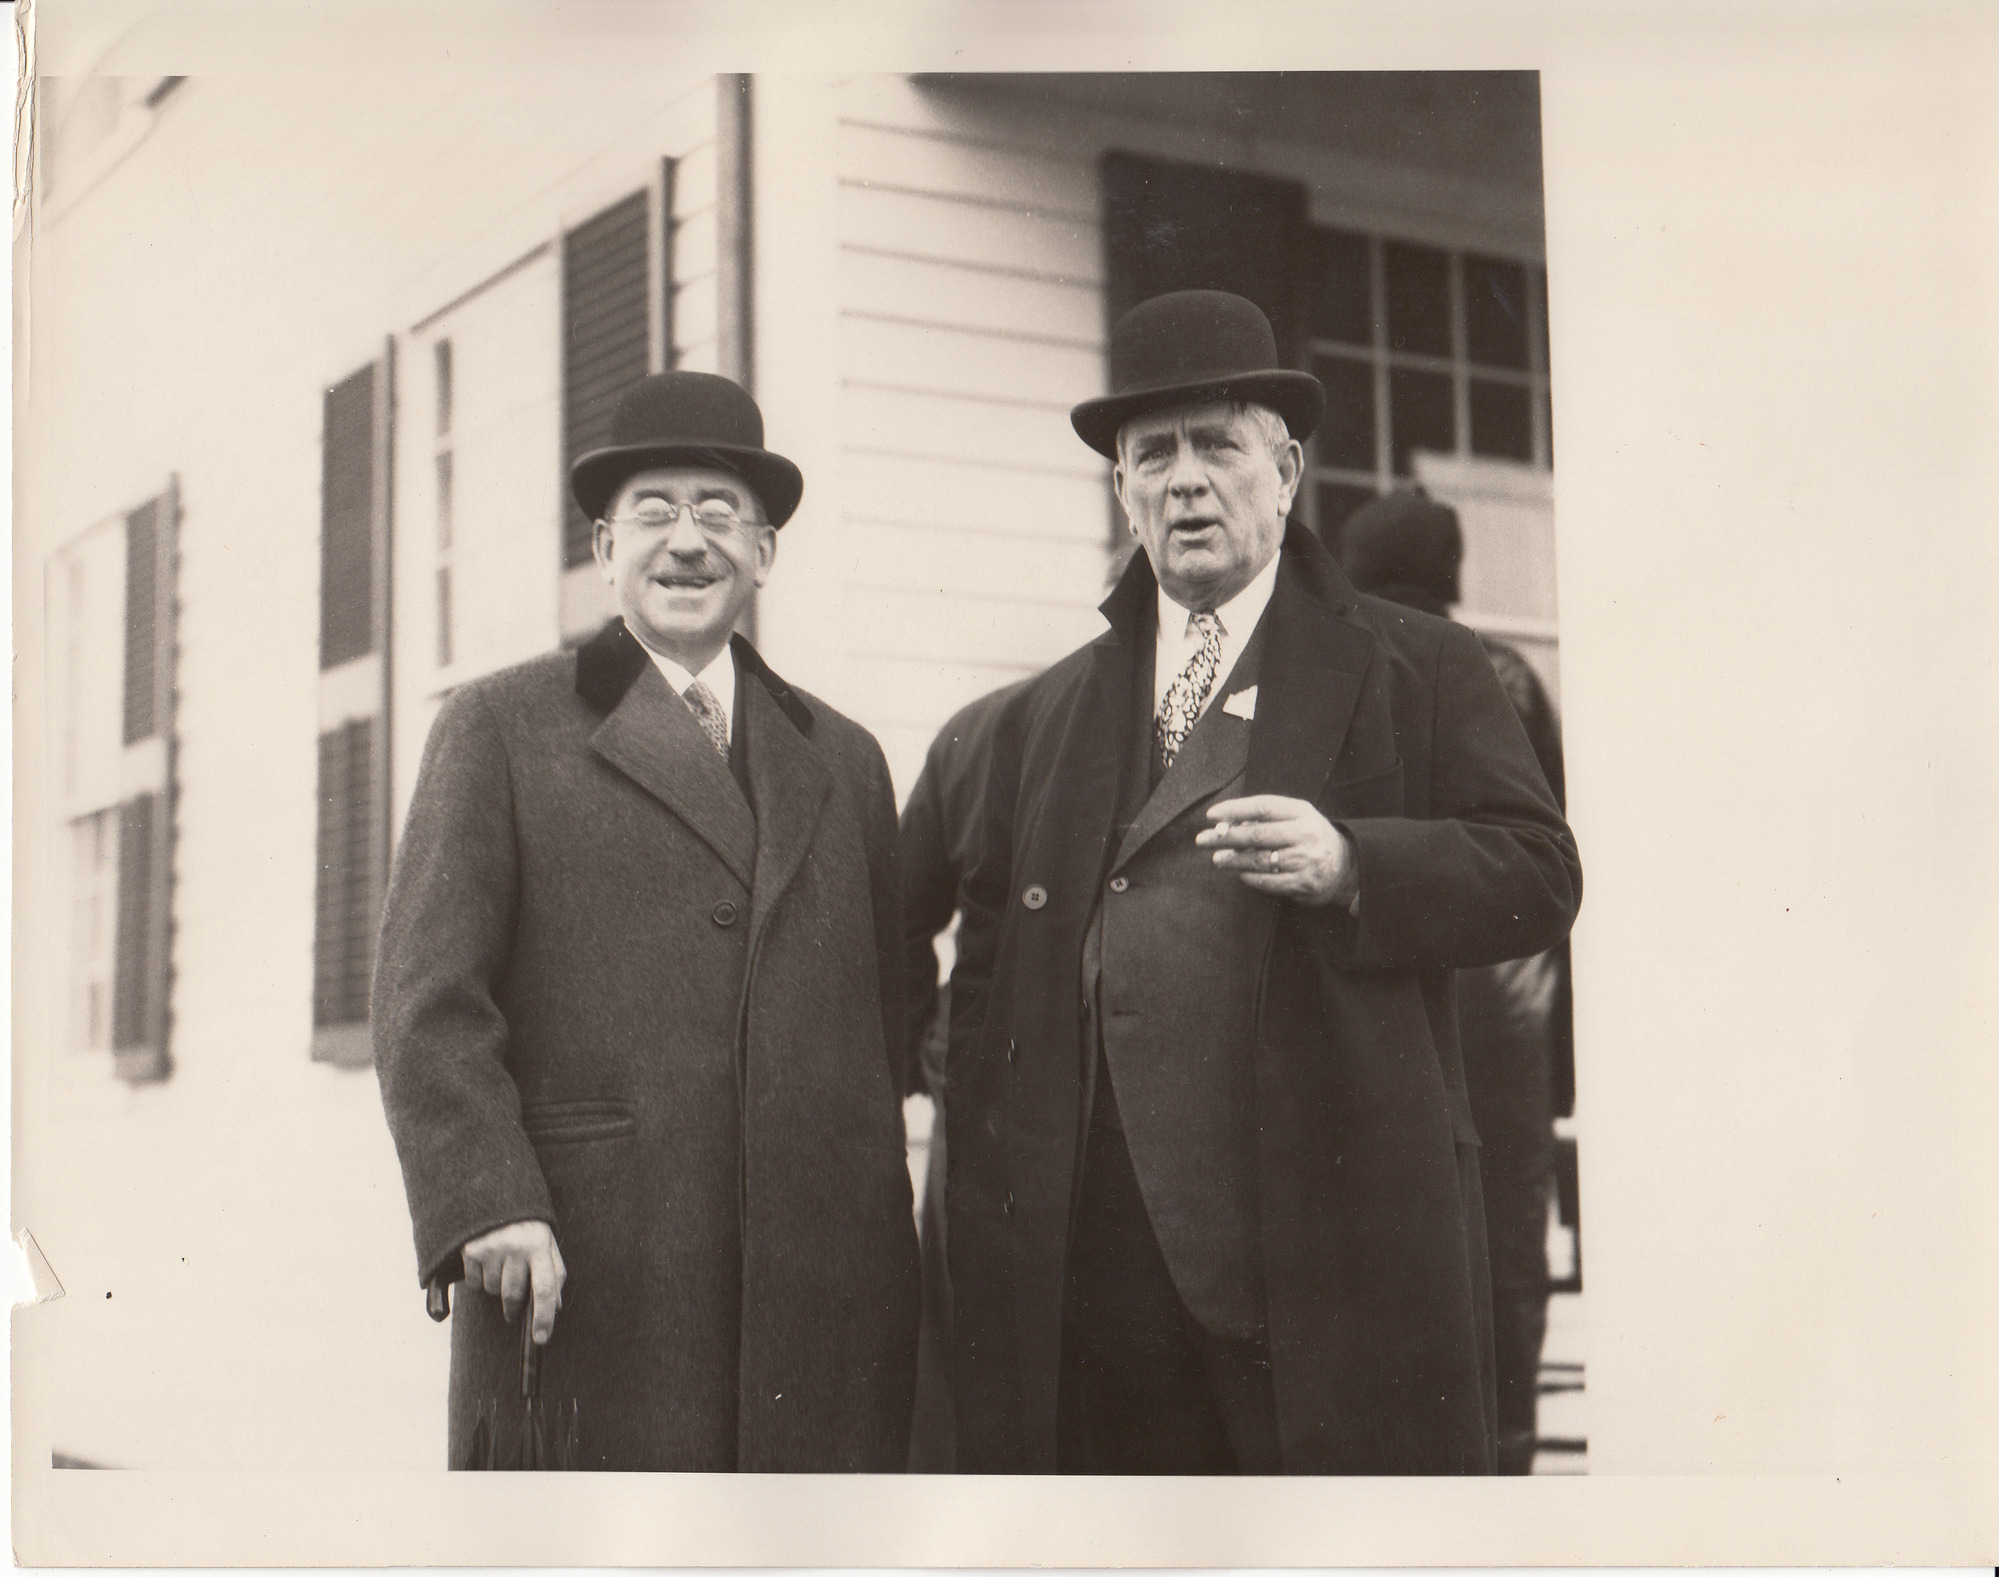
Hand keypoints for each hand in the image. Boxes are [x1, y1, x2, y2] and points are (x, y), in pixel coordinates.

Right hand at [459, 1220, 565, 1344]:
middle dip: (514, 1309)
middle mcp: (516, 1247)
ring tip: (501, 1266)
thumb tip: (556, 1307)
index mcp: (540, 1245)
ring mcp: (492, 1248)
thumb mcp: (546, 1242)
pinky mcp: (471, 1250)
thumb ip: (554, 1273)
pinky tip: (486, 1261)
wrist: (495, 1194)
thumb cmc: (527, 1225)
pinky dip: (479, 1280)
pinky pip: (474, 1283)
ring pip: (492, 1290)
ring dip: (496, 1288)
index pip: (545, 1288)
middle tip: (514, 1312)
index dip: (543, 1317)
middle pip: (513, 1295)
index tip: (540, 1339)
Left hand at [1197, 795, 1358, 909]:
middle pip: (1258, 835)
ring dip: (1234, 860)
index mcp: (1301, 812)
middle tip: (1203, 840)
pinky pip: (1269, 881)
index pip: (1263, 807)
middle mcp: (1305, 834)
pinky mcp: (1304, 883)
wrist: (1346, 865)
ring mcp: (1305, 860)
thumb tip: (1225, 824)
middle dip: (1226, 837)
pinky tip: (1239, 874)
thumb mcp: (1295, 818)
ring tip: (1216, 859)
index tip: (1211, 816)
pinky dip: (1250, 877)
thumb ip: (1265, 819)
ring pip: (1260, 860)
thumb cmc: (1309, 837)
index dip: (1235, 810)